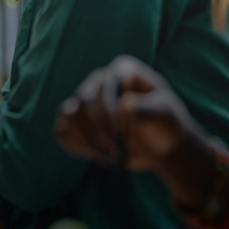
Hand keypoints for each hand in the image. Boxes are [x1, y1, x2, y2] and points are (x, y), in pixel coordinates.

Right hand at [54, 55, 200, 171]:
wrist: (163, 144)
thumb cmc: (167, 123)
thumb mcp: (165, 113)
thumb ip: (147, 108)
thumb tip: (124, 104)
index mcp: (122, 71)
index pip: (103, 84)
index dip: (108, 111)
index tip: (123, 133)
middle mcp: (100, 81)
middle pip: (83, 101)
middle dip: (97, 130)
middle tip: (116, 151)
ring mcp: (87, 101)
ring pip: (69, 115)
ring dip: (85, 140)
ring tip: (107, 157)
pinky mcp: (79, 122)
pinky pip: (62, 129)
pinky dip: (73, 145)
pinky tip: (93, 156)